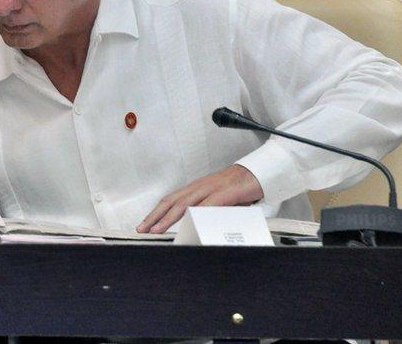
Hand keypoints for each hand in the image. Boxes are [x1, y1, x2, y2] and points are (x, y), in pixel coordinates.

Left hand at [136, 164, 263, 233]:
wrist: (258, 173)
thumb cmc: (238, 188)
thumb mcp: (218, 201)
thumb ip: (206, 212)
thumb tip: (195, 228)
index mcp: (196, 189)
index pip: (171, 201)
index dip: (156, 213)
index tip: (145, 225)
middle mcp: (199, 187)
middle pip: (171, 202)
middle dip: (155, 216)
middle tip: (142, 229)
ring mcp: (211, 188)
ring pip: (184, 204)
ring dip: (169, 218)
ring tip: (157, 229)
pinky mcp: (226, 192)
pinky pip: (209, 204)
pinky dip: (197, 214)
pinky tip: (189, 223)